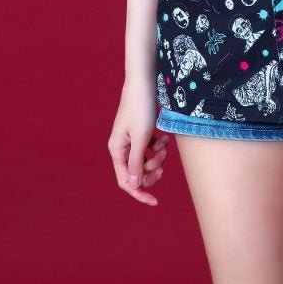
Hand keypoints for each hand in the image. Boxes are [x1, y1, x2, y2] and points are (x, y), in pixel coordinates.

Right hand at [108, 79, 169, 204]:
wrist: (144, 81)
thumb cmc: (141, 108)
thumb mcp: (141, 138)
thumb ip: (137, 163)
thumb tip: (132, 186)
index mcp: (117, 150)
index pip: (126, 181)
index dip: (140, 193)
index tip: (155, 201)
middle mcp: (121, 147)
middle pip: (136, 173)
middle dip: (151, 172)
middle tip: (163, 163)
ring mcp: (131, 139)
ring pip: (145, 160)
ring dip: (157, 157)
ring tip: (165, 145)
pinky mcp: (140, 131)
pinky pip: (150, 147)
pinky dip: (158, 146)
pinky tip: (165, 137)